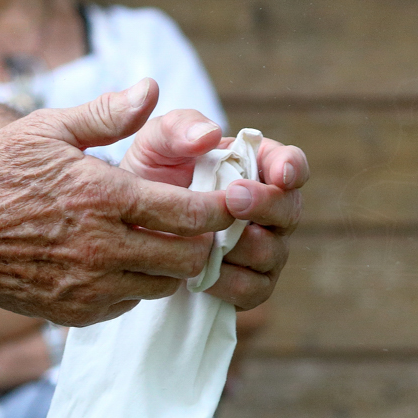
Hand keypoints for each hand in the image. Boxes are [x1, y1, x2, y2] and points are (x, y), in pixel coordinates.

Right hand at [0, 79, 235, 325]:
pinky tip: (129, 261)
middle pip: (190, 257)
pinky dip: (140, 285)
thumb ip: (107, 113)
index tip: (233, 200)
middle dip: (208, 241)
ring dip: (175, 265)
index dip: (222, 209)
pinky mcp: (75, 312)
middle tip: (207, 225)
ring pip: (166, 285)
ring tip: (169, 241)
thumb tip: (152, 89)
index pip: (190, 213)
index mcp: (103, 197)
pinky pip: (131, 303)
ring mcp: (89, 286)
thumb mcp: (46, 130)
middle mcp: (102, 247)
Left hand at [120, 108, 306, 309]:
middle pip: (290, 210)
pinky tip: (199, 275)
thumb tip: (209, 133)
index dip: (292, 167)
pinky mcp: (249, 287)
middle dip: (266, 204)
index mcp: (255, 169)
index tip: (280, 173)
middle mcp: (269, 211)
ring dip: (240, 245)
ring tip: (205, 239)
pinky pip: (253, 289)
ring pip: (272, 252)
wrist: (124, 232)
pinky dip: (228, 282)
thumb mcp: (154, 146)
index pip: (290, 164)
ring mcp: (263, 251)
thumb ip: (178, 128)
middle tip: (233, 197)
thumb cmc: (148, 181)